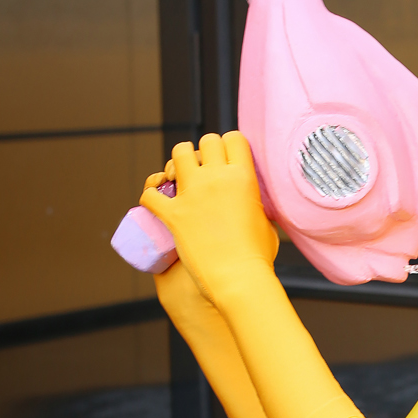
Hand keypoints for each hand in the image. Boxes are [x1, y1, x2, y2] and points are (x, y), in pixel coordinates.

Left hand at [141, 134, 279, 304]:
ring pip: (178, 153)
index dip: (229, 146)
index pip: (233, 138)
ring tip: (181, 176)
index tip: (227, 160)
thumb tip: (251, 203)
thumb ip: (255, 203)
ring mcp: (192, 194)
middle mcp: (216, 178)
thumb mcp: (267, 221)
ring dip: (180, 162)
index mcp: (243, 177)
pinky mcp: (173, 213)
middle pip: (206, 141)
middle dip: (205, 152)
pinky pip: (151, 193)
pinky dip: (151, 195)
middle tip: (205, 170)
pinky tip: (157, 201)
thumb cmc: (257, 257)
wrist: (239, 279)